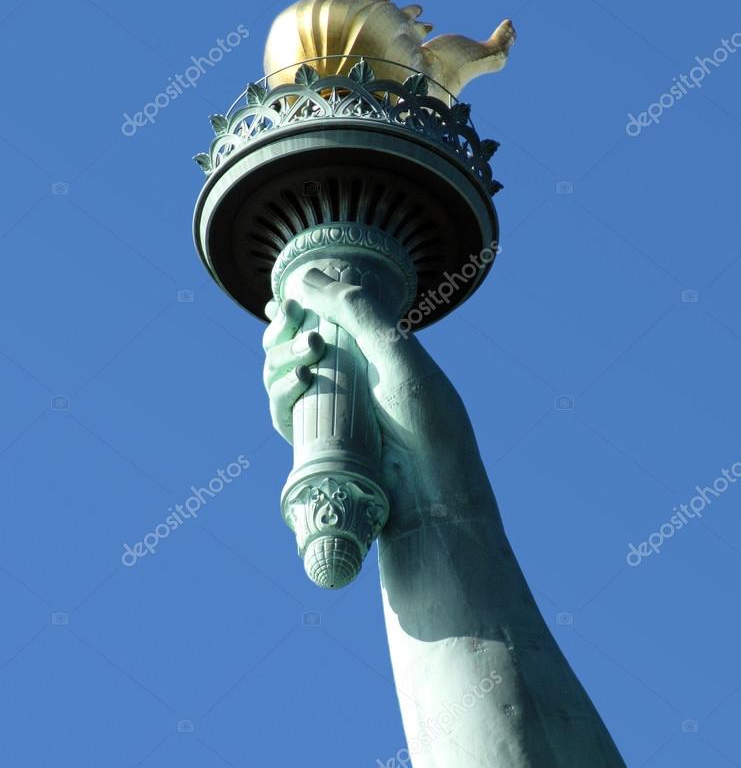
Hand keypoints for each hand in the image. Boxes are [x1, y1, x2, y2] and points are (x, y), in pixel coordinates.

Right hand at [262, 268, 499, 541]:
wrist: (432, 491)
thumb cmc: (427, 421)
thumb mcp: (397, 353)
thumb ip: (357, 310)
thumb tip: (305, 276)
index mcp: (370, 352)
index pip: (322, 320)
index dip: (297, 307)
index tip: (284, 297)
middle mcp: (347, 379)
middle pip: (293, 344)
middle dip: (284, 327)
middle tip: (290, 317)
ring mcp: (329, 411)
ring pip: (281, 375)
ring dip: (282, 355)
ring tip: (307, 351)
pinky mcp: (314, 442)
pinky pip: (282, 411)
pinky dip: (281, 391)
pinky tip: (298, 380)